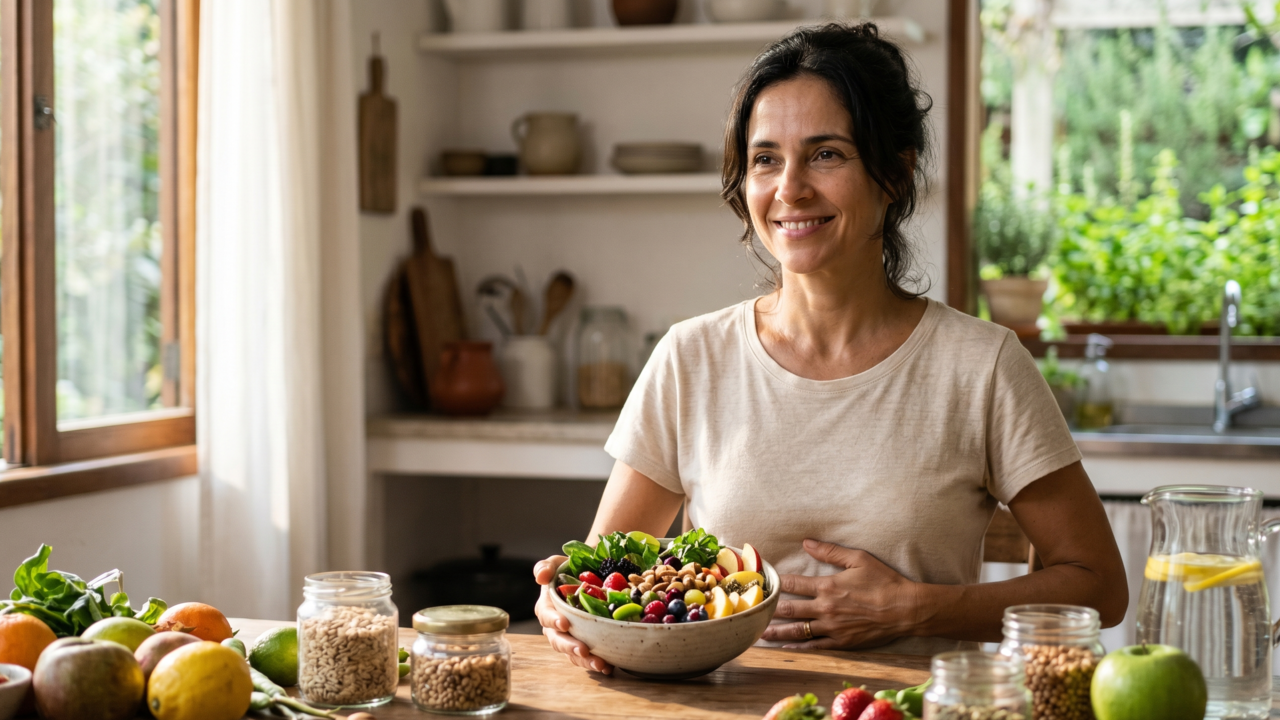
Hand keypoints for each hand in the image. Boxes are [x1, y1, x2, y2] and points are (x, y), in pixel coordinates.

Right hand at [533, 555, 612, 673]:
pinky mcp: (584, 644)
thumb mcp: (557, 563)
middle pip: (558, 640)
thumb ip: (546, 567)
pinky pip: (587, 657)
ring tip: (600, 664)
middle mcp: (556, 626)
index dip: (553, 621)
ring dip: (585, 661)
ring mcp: (570, 637)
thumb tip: (540, 577)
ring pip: (572, 653)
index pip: (546, 616)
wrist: (589, 577)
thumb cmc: (569, 570)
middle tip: (583, 650)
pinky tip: (609, 667)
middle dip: (570, 647)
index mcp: (547, 607)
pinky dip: (597, 663)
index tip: (564, 623)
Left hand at [761, 539, 919, 649]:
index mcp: (828, 586)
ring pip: (798, 630)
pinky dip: (798, 647)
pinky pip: (814, 646)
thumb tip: (806, 542)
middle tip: (751, 611)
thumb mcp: (858, 559)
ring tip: (759, 633)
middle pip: (789, 610)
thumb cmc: (884, 581)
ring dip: (777, 632)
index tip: (761, 582)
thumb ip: (830, 551)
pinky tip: (785, 647)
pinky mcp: (841, 642)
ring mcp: (832, 628)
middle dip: (769, 610)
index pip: (793, 584)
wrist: (906, 609)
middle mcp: (826, 608)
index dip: (776, 583)